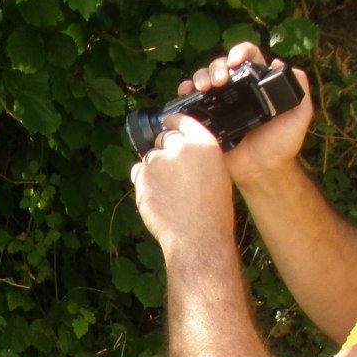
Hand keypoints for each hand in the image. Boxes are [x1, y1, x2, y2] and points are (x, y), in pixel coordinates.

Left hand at [132, 112, 234, 264]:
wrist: (197, 236)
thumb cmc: (212, 212)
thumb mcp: (218, 174)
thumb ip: (200, 157)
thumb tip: (184, 151)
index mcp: (203, 144)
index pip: (183, 120)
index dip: (173, 121)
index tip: (167, 121)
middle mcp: (180, 147)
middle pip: (164, 139)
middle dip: (165, 152)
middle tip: (172, 175)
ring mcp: (159, 161)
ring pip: (150, 158)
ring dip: (154, 170)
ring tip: (168, 193)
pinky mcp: (143, 177)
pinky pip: (138, 173)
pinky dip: (144, 183)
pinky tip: (158, 198)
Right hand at [181, 42, 313, 185]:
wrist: (262, 171)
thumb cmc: (282, 145)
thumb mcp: (300, 115)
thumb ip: (300, 90)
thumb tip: (280, 64)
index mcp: (258, 84)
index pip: (249, 57)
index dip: (240, 52)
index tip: (235, 61)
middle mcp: (238, 91)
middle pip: (221, 65)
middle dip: (216, 66)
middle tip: (219, 81)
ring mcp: (220, 105)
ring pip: (205, 79)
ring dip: (200, 76)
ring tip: (203, 87)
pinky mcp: (206, 120)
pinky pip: (192, 102)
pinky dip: (186, 92)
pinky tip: (186, 93)